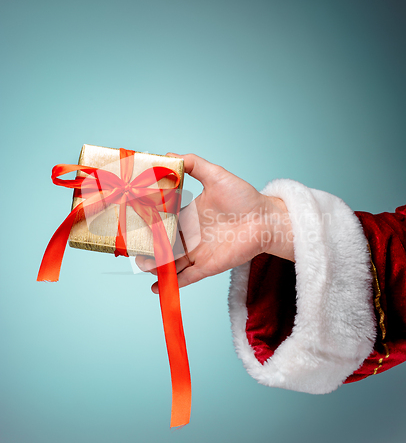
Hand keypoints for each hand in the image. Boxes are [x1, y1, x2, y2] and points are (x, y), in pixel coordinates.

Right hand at [136, 154, 293, 292]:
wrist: (266, 219)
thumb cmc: (243, 197)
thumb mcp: (216, 175)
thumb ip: (193, 164)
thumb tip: (168, 155)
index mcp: (189, 215)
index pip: (162, 221)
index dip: (147, 224)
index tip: (131, 224)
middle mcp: (191, 235)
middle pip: (163, 244)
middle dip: (148, 248)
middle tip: (133, 249)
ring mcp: (199, 252)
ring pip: (171, 262)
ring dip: (156, 266)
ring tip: (142, 266)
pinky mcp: (208, 266)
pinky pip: (187, 278)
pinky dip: (173, 284)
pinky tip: (157, 288)